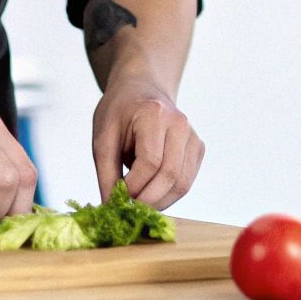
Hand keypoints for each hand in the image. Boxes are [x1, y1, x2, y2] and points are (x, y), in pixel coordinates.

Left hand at [91, 74, 202, 210]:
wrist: (141, 89)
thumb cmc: (119, 112)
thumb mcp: (102, 137)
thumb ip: (106, 173)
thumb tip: (111, 207)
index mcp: (155, 114)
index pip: (150, 161)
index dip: (134, 186)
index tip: (116, 197)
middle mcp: (181, 124)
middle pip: (170, 175)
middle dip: (147, 200)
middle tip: (127, 210)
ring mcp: (193, 136)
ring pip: (183, 184)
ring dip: (159, 202)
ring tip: (138, 205)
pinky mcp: (198, 149)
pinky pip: (186, 182)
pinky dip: (168, 195)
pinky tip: (151, 194)